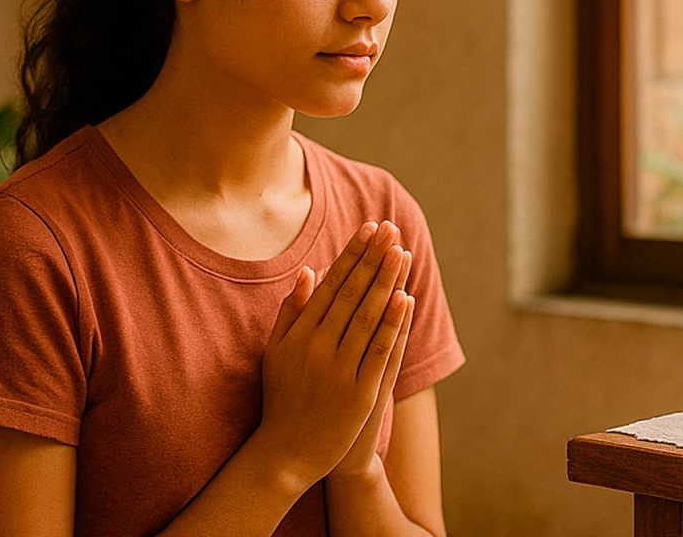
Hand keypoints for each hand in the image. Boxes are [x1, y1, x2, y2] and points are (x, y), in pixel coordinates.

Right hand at [257, 220, 410, 485]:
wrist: (286, 455)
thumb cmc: (282, 399)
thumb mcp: (276, 353)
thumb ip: (291, 312)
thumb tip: (310, 272)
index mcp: (299, 335)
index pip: (332, 285)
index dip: (352, 254)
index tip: (369, 228)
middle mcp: (318, 348)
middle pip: (352, 294)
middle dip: (373, 258)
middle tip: (391, 229)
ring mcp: (339, 370)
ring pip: (368, 317)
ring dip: (387, 282)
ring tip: (402, 252)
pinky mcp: (359, 393)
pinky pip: (379, 352)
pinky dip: (393, 325)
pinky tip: (406, 299)